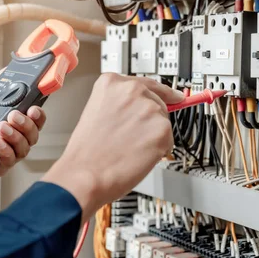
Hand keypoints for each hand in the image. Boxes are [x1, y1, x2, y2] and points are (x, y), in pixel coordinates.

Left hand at [0, 72, 45, 198]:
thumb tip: (8, 69)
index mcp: (12, 121)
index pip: (35, 119)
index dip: (38, 114)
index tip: (33, 108)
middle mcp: (13, 138)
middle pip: (33, 134)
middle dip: (26, 124)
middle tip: (12, 115)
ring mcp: (6, 153)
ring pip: (24, 148)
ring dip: (15, 136)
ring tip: (0, 127)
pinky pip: (9, 161)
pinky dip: (5, 150)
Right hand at [42, 74, 183, 220]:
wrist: (85, 174)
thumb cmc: (87, 151)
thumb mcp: (97, 112)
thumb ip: (120, 103)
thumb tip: (144, 106)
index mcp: (112, 83)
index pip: (146, 83)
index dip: (161, 92)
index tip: (173, 95)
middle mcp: (132, 90)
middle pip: (157, 102)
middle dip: (150, 120)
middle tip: (134, 138)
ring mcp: (148, 108)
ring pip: (163, 121)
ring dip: (153, 135)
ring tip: (130, 148)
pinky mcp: (161, 128)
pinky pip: (168, 139)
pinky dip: (159, 150)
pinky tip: (139, 155)